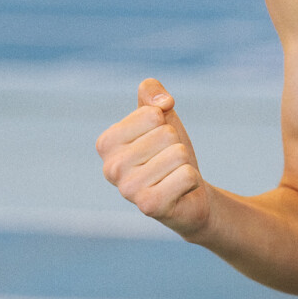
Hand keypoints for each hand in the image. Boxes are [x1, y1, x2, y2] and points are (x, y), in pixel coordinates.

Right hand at [96, 78, 209, 237]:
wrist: (188, 189)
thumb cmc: (168, 150)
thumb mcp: (160, 113)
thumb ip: (151, 92)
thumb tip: (163, 103)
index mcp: (106, 143)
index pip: (152, 114)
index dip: (164, 123)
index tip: (158, 142)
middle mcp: (110, 168)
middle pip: (165, 134)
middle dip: (175, 145)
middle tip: (168, 162)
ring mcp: (127, 190)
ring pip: (178, 154)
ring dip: (184, 163)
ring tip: (173, 175)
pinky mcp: (149, 206)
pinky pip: (186, 175)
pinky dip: (191, 179)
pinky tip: (180, 190)